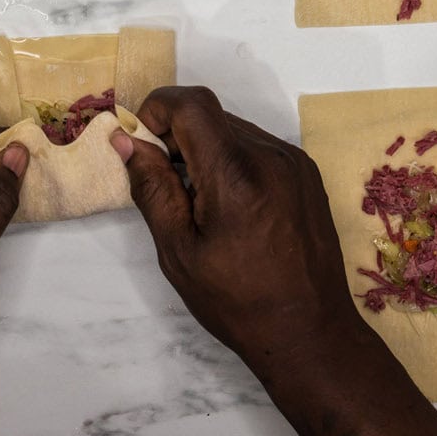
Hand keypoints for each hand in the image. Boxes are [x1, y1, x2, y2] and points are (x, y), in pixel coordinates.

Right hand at [110, 86, 355, 364]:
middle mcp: (272, 155)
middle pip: (211, 115)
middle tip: (164, 183)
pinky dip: (233, 161)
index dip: (157, 110)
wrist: (310, 331)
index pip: (191, 104)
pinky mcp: (307, 173)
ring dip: (205, 150)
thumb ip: (151, 186)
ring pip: (234, 130)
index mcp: (237, 172)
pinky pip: (259, 147)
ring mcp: (294, 162)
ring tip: (199, 203)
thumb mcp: (178, 249)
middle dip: (177, 135)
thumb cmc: (238, 301)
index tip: (142, 144)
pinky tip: (231, 207)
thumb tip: (126, 141)